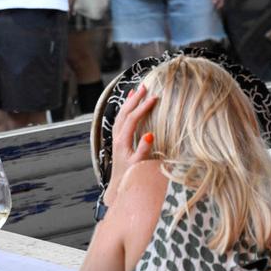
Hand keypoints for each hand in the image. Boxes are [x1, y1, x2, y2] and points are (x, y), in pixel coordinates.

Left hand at [105, 84, 157, 208]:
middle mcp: (117, 137)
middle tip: (145, 87)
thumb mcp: (139, 164)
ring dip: (129, 102)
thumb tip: (150, 135)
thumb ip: (144, 150)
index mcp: (123, 141)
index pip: (132, 119)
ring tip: (137, 90)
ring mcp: (116, 136)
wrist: (119, 183)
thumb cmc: (132, 175)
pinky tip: (129, 103)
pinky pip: (120, 119)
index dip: (143, 108)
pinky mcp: (118, 138)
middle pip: (124, 113)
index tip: (155, 98)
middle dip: (135, 99)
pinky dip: (125, 109)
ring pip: (121, 114)